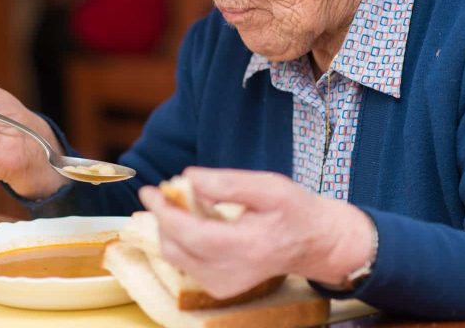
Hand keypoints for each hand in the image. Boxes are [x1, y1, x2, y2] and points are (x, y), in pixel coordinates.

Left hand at [138, 168, 375, 297]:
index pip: (190, 234)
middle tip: (166, 192)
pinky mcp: (221, 288)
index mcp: (246, 247)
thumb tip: (187, 177)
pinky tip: (197, 223)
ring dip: (171, 228)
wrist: (315, 243)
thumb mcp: (268, 186)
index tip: (149, 191)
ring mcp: (224, 285)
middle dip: (163, 217)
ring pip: (176, 257)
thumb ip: (226, 183)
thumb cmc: (295, 211)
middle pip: (176, 247)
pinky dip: (182, 241)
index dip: (164, 212)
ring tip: (183, 205)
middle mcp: (232, 273)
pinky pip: (186, 263)